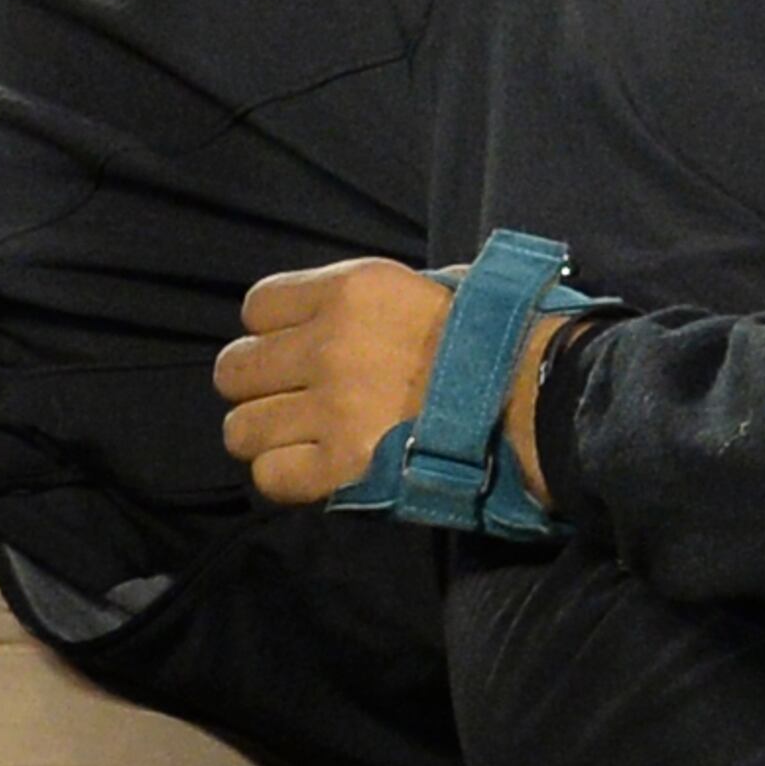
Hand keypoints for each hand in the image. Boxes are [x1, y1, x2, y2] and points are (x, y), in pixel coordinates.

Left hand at [218, 254, 569, 509]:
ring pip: (241, 429)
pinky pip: (270, 476)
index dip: (271, 334)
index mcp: (350, 290)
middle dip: (258, 388)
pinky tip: (313, 472)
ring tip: (301, 443)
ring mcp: (331, 408)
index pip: (256, 307)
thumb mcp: (432, 288)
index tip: (298, 352)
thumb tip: (348, 312)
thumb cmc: (492, 343)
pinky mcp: (340, 466)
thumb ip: (374, 300)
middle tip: (293, 404)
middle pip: (234, 370)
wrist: (530, 400)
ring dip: (266, 438)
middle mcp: (329, 345)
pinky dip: (285, 478)